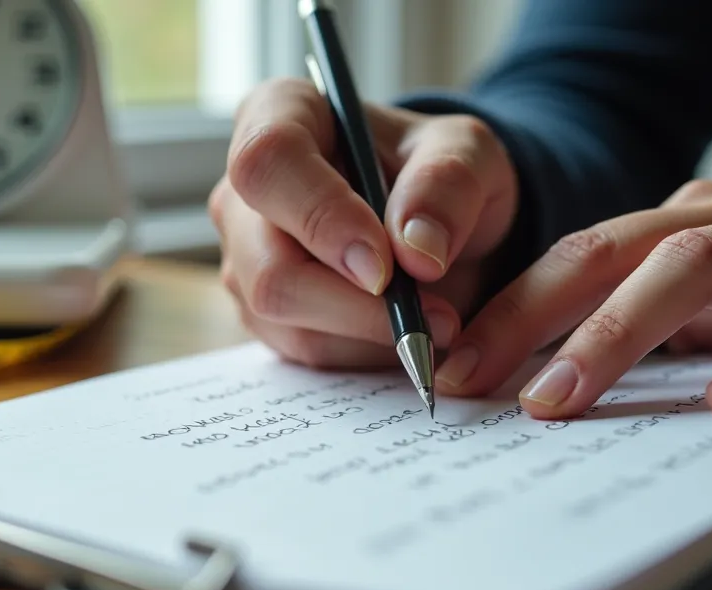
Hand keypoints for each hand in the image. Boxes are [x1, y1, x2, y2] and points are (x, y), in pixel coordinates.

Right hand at [209, 78, 518, 367]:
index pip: (269, 162)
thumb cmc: (436, 172)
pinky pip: (303, 349)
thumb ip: (448, 185)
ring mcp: (243, 256)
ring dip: (369, 333)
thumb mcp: (469, 155)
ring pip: (284, 319)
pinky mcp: (259, 312)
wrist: (430, 221)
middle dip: (355, 306)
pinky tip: (402, 327)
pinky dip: (363, 351)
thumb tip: (416, 251)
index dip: (321, 217)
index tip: (384, 267)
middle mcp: (243, 191)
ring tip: (436, 317)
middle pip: (269, 266)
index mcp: (280, 115)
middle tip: (436, 318)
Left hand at [436, 179, 711, 417]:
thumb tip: (552, 372)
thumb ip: (651, 315)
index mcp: (684, 221)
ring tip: (561, 397)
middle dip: (531, 315)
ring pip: (694, 268)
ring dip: (616, 334)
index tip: (452, 366)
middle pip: (611, 252)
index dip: (509, 310)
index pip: (578, 258)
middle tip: (475, 379)